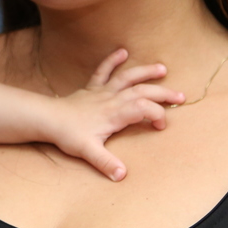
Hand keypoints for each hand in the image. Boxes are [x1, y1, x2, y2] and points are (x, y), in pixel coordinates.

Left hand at [49, 49, 183, 180]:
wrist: (47, 119)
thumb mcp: (88, 152)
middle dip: (163, 93)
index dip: (157, 115)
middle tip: (180, 97)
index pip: (143, 109)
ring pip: (127, 77)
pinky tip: (122, 51)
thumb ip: (106, 163)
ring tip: (162, 68)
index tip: (161, 126)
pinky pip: (103, 71)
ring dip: (145, 72)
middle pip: (142, 91)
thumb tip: (121, 175)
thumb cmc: (68, 135)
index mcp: (114, 113)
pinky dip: (112, 60)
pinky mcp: (92, 89)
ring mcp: (102, 91)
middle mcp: (111, 99)